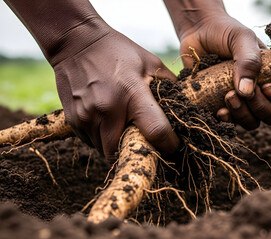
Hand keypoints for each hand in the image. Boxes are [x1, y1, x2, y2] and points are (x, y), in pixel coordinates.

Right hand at [52, 19, 179, 160]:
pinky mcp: (74, 121)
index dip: (169, 144)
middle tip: (146, 143)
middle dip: (139, 151)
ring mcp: (87, 117)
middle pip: (127, 151)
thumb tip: (184, 110)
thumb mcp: (150, 62)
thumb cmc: (118, 52)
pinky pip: (92, 143)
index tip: (173, 146)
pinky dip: (103, 139)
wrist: (74, 43)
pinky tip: (107, 121)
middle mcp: (108, 109)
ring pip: (107, 151)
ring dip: (118, 146)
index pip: (156, 131)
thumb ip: (170, 86)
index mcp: (132, 93)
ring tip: (125, 128)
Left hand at [165, 0, 270, 128]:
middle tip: (244, 93)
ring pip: (253, 122)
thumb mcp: (241, 39)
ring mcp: (242, 101)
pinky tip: (219, 111)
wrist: (197, 32)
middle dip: (261, 108)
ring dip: (243, 115)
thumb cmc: (224, 32)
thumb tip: (247, 92)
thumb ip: (249, 61)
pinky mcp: (223, 106)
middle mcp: (261, 91)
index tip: (267, 87)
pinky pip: (231, 124)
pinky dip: (227, 120)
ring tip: (228, 96)